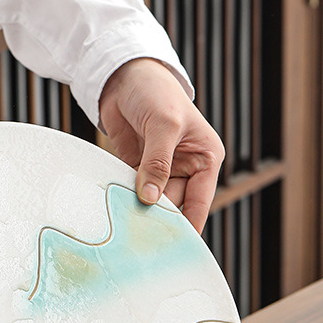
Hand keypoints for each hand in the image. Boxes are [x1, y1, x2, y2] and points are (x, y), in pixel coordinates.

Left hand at [98, 58, 223, 232]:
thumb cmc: (156, 91)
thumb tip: (151, 199)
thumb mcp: (164, 125)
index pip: (199, 201)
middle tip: (141, 239)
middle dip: (160, 220)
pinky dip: (126, 201)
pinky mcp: (138, 169)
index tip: (174, 247)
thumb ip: (158, 163)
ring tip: (127, 228)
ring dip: (140, 212)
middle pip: (175, 206)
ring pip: (153, 203)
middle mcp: (186, 168)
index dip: (188, 225)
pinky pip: (134, 192)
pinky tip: (116, 211)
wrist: (124, 75)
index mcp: (205, 159)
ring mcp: (161, 170)